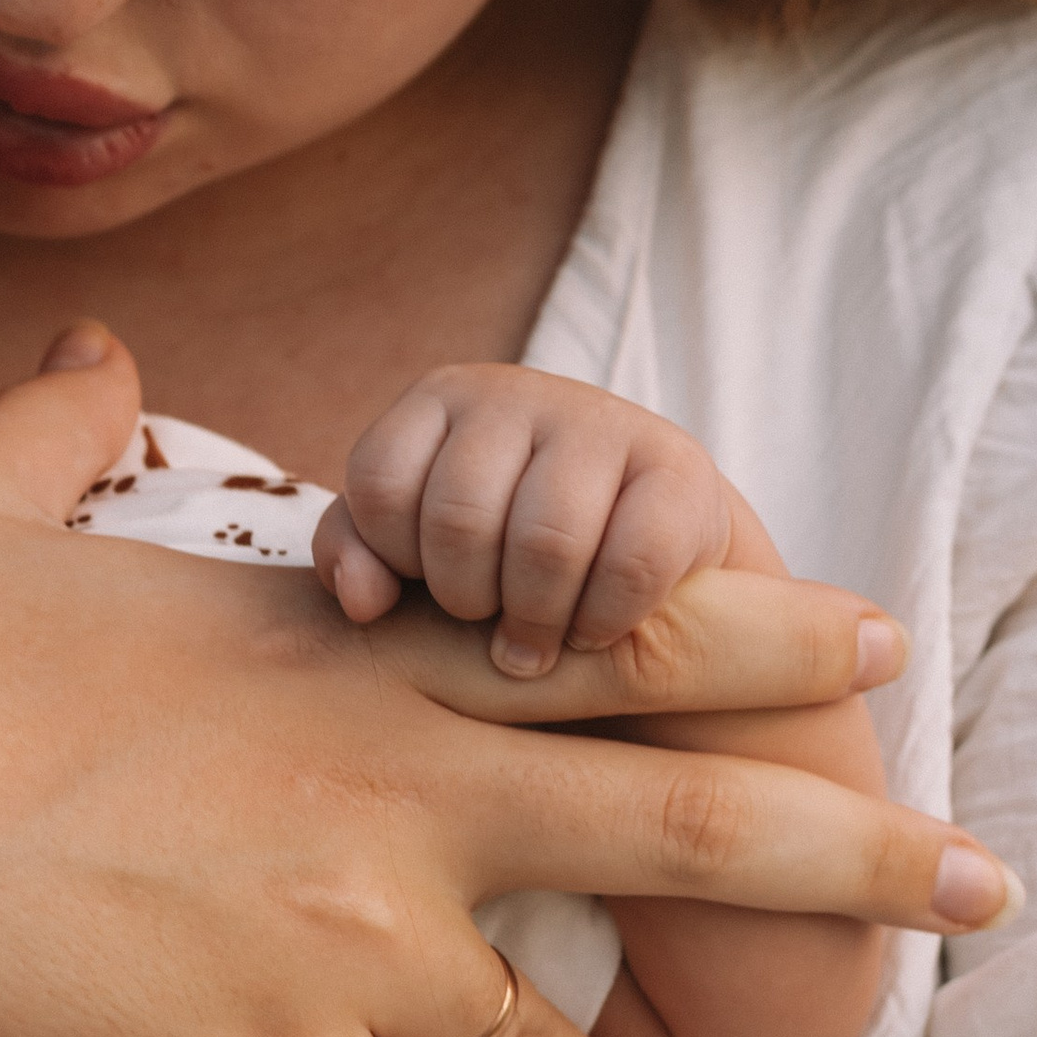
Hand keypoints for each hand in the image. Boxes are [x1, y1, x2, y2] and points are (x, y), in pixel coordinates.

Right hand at [0, 329, 1012, 1036]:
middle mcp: (380, 811)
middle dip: (847, 860)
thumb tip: (93, 352)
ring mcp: (342, 963)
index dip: (747, 638)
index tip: (862, 637)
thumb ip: (54, 430)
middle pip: (673, 832)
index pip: (590, 636)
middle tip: (985, 887)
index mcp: (333, 667)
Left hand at [313, 362, 736, 676]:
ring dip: (533, 621)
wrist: (639, 533)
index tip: (424, 583)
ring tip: (532, 644)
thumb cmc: (499, 541)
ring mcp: (604, 420)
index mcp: (441, 397)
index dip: (395, 558)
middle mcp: (519, 392)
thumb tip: (362, 602)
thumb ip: (357, 555)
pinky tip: (591, 632)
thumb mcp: (413, 540)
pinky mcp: (679, 468)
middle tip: (486, 623)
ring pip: (545, 542)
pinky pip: (630, 564)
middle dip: (465, 598)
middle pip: (460, 518)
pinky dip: (602, 621)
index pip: (380, 483)